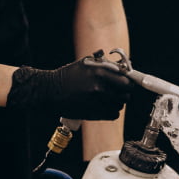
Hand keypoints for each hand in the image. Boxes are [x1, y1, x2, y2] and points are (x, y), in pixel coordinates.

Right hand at [6, 52, 131, 120]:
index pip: (127, 81)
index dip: (128, 82)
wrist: (50, 91)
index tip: (125, 83)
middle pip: (126, 95)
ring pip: (120, 105)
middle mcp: (100, 89)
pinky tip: (102, 105)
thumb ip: (105, 65)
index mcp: (99, 73)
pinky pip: (113, 115)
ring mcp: (97, 103)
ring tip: (105, 98)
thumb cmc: (68, 76)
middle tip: (116, 91)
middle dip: (123, 93)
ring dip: (116, 102)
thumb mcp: (86, 64)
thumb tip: (123, 68)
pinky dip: (110, 111)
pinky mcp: (94, 114)